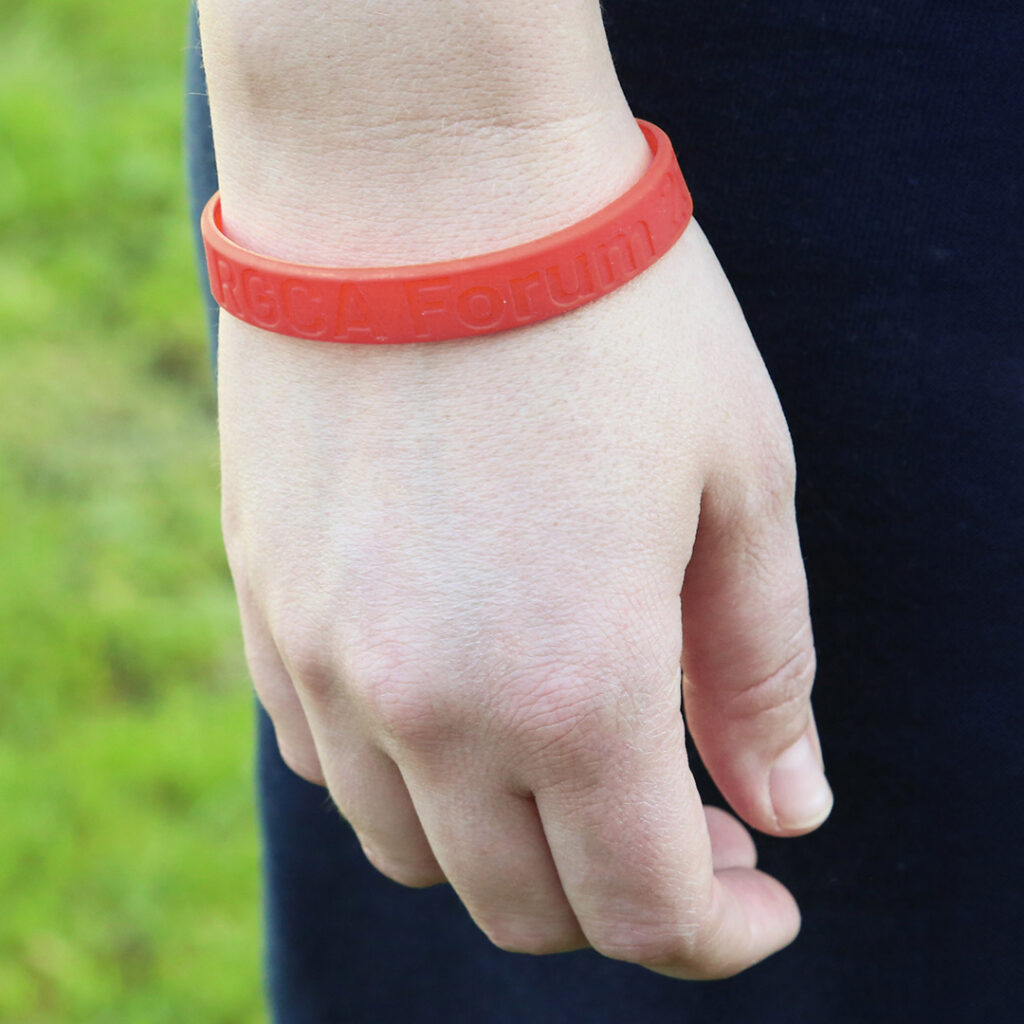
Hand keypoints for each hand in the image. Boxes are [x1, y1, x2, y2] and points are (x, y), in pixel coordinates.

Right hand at [217, 218, 831, 978]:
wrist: (420, 184)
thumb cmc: (607, 315)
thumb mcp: (737, 487)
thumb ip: (762, 673)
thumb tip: (791, 810)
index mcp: (578, 686)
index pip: (645, 909)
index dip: (719, 936)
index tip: (763, 902)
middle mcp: (433, 707)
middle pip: (523, 906)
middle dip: (622, 899)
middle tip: (691, 825)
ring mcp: (329, 662)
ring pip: (415, 851)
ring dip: (510, 849)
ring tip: (572, 764)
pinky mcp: (265, 607)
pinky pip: (330, 759)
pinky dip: (411, 778)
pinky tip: (462, 704)